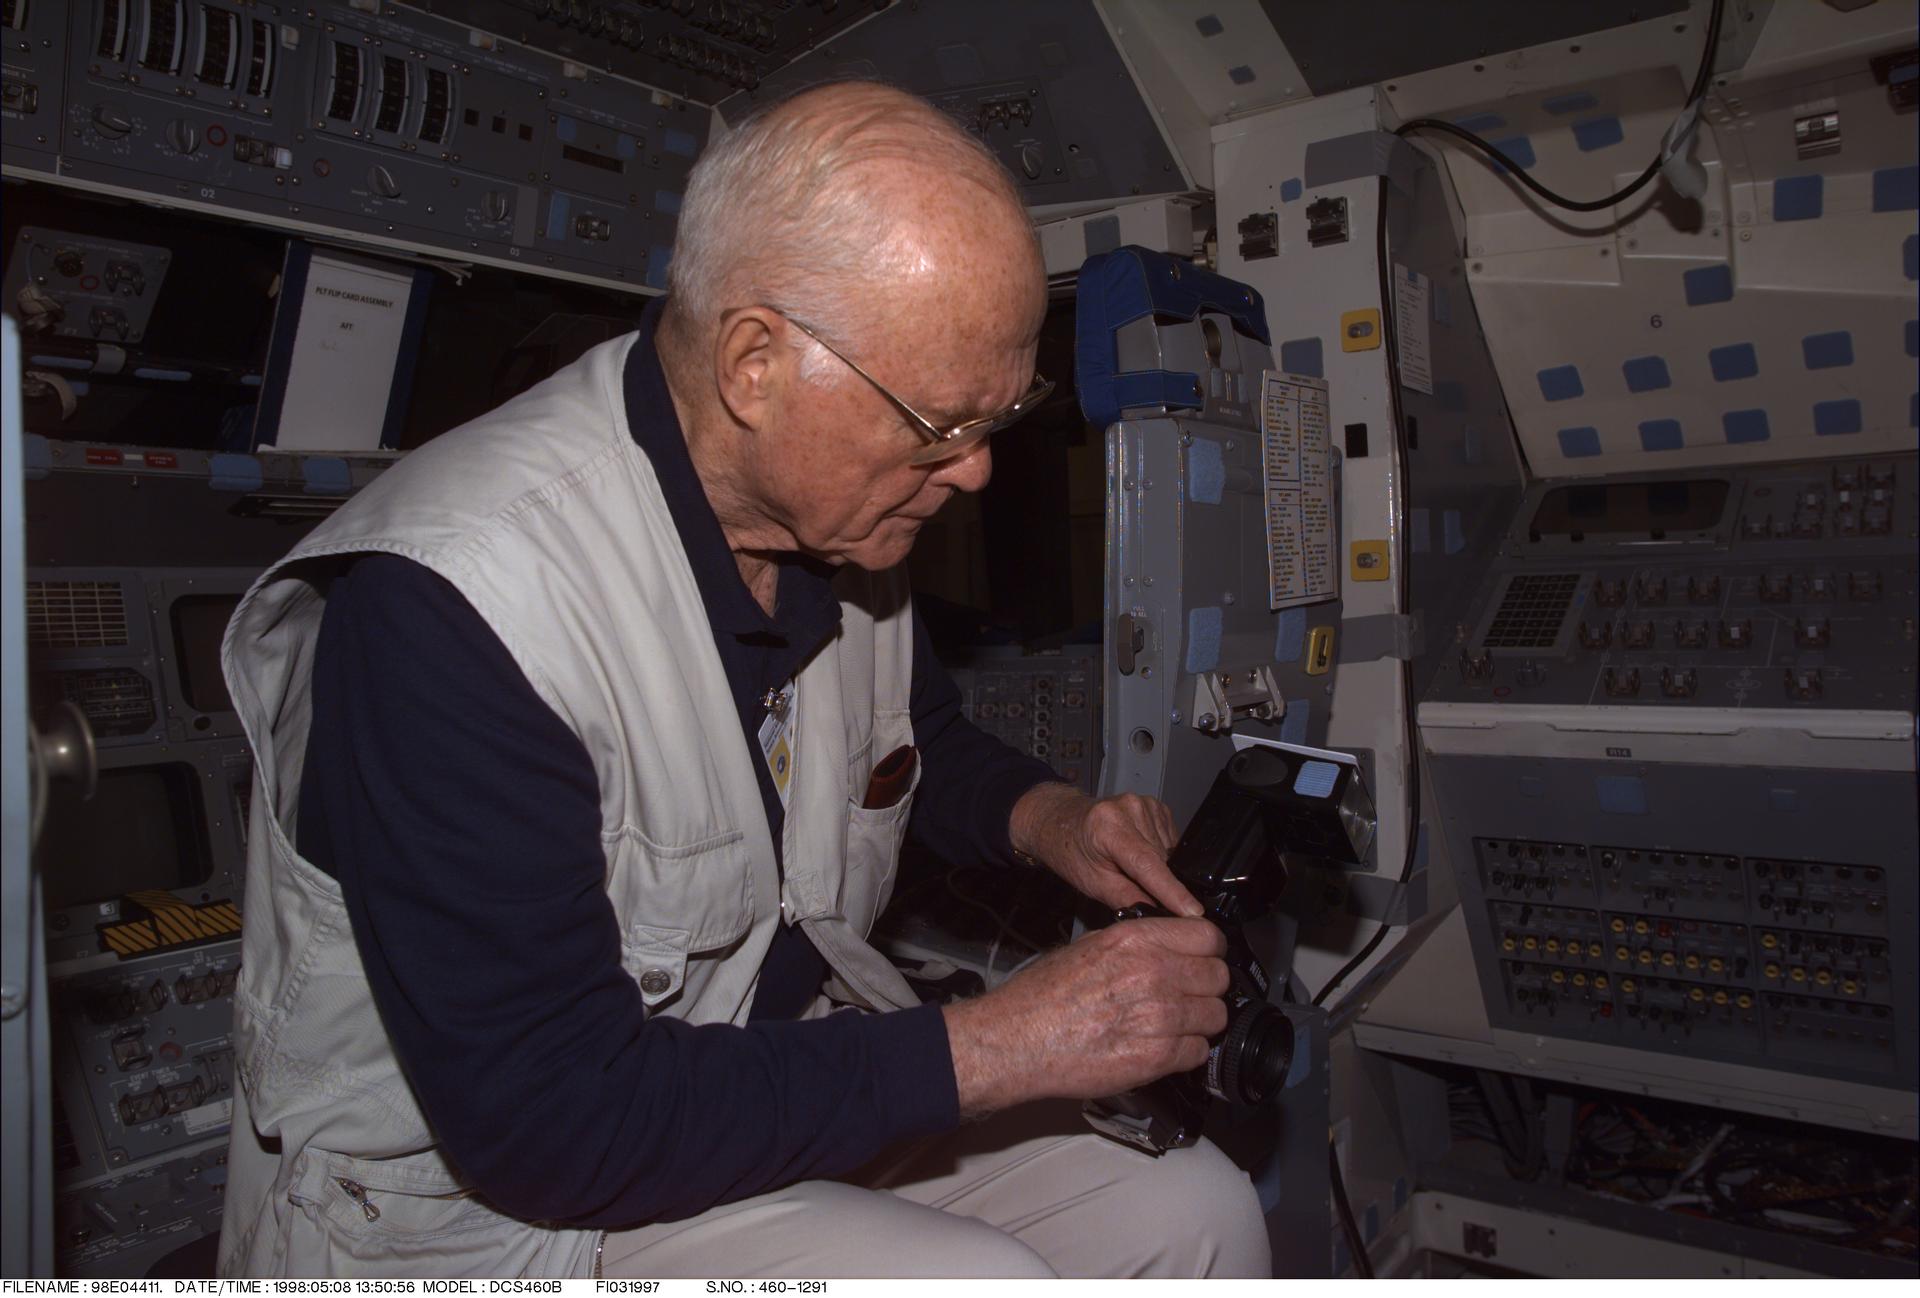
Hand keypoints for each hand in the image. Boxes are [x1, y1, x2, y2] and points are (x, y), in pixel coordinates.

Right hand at [942, 916, 1228, 1116]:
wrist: (1016, 1040)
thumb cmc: (1043, 996)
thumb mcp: (1090, 945)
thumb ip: (1137, 943)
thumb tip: (1171, 947)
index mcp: (1136, 940)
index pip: (1209, 935)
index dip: (1210, 950)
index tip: (1203, 960)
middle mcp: (1153, 973)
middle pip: (1219, 976)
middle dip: (1207, 988)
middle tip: (1189, 996)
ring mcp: (1158, 1016)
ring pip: (1215, 1016)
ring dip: (1200, 1023)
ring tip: (1175, 1026)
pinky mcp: (1155, 1058)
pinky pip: (1198, 1052)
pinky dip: (1186, 1053)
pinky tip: (1163, 1048)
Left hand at [1009, 783, 1200, 916]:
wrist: (1061, 819)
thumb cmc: (1071, 851)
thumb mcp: (1092, 883)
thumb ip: (1127, 899)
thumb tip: (1159, 917)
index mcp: (1109, 827)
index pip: (1149, 865)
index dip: (1173, 892)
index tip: (1193, 912)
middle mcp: (1130, 808)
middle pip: (1163, 861)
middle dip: (1160, 884)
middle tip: (1135, 888)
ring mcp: (1145, 803)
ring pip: (1169, 853)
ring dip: (1159, 868)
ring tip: (1130, 866)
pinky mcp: (1156, 805)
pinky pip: (1170, 841)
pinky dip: (1160, 854)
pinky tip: (1139, 853)